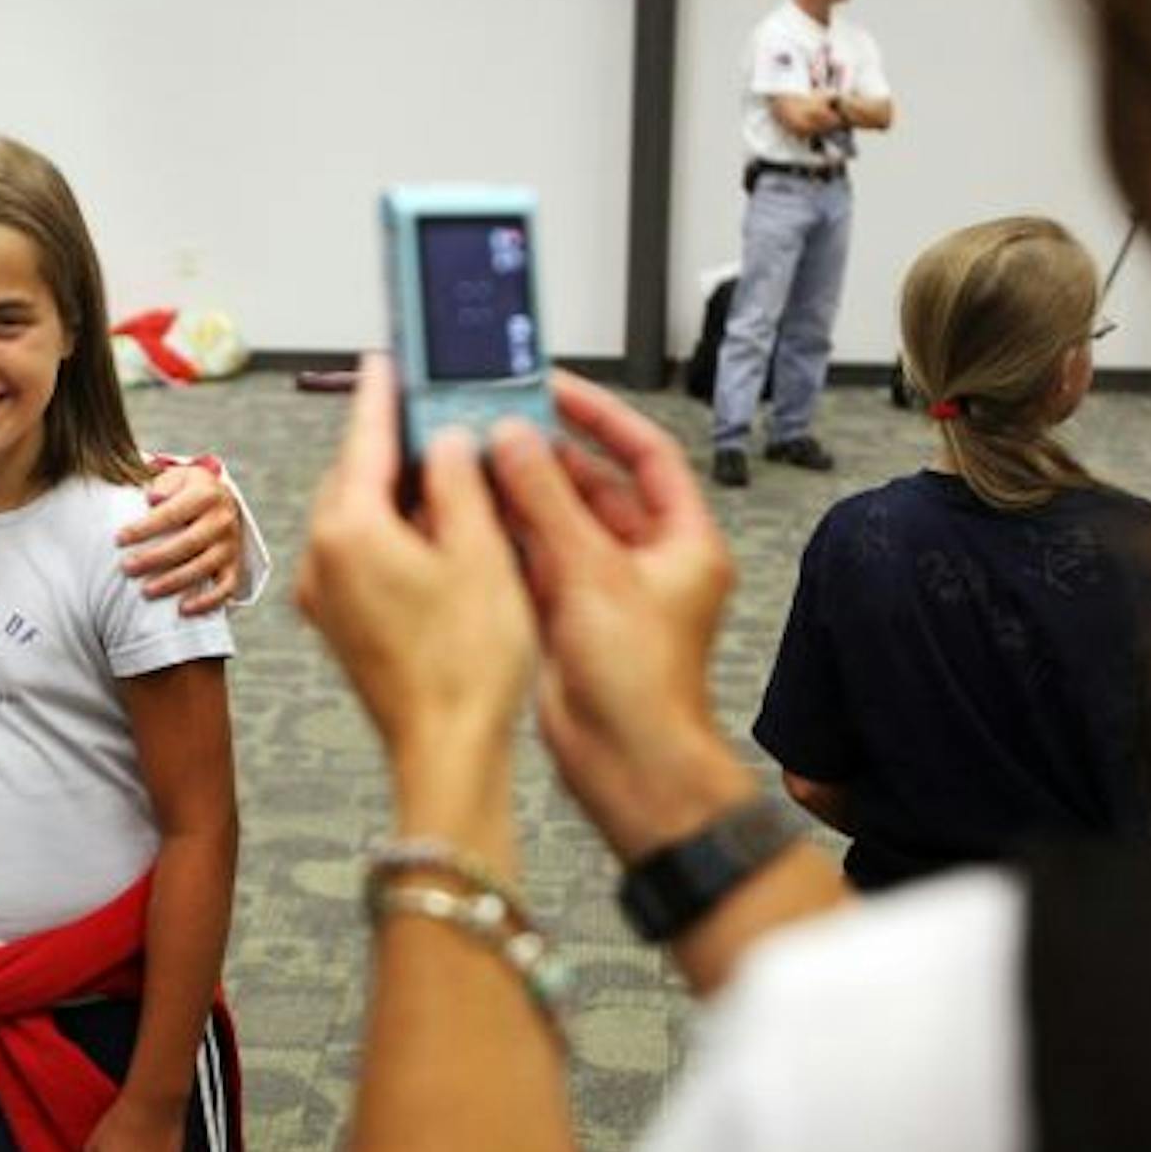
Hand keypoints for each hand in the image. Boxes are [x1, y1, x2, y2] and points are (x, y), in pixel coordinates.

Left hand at [120, 463, 241, 612]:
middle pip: (187, 543)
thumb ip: (164, 483)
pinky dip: (207, 602)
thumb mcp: (178, 477)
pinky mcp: (235, 566)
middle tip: (126, 568)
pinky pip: (225, 588)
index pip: (172, 514)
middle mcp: (222, 520)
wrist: (221, 501)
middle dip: (154, 558)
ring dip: (173, 582)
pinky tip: (183, 610)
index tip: (118, 540)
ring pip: (203, 568)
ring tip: (145, 592)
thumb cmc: (186, 490)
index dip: (144, 528)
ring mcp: (230, 545)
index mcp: (206, 495)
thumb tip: (153, 498)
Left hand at [296, 354, 534, 785]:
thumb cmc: (467, 664)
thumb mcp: (480, 551)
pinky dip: (395, 536)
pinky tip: (440, 539)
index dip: (384, 395)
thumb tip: (449, 442)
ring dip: (401, 495)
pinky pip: (362, 556)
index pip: (365, 439)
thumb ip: (461, 481)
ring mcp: (327, 596)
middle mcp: (323, 558)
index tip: (387, 361)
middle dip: (397, 447)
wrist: (448, 752)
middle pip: (358, 477)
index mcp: (349, 530)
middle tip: (436, 415)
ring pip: (360, 518)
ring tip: (454, 479)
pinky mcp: (342, 624)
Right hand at [486, 372, 752, 860]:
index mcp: (682, 540)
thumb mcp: (594, 572)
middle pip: (594, 487)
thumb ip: (548, 499)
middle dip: (546, 458)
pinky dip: (505, 537)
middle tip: (495, 424)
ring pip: (558, 523)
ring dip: (520, 495)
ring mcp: (605, 589)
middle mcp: (647, 561)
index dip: (601, 416)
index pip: (645, 453)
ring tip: (472, 459)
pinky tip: (468, 512)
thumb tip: (514, 439)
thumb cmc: (641, 681)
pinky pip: (534, 560)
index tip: (554, 388)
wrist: (628, 763)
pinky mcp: (568, 616)